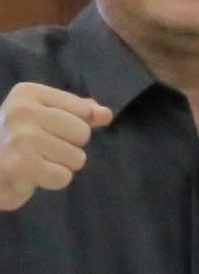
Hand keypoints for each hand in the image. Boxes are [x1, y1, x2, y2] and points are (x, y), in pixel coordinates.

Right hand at [0, 82, 111, 210]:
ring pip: (77, 158)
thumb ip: (78, 113)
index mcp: (27, 93)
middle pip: (82, 133)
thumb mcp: (44, 117)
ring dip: (59, 165)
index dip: (72, 128)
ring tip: (34, 162)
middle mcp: (22, 111)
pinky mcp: (22, 165)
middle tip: (39, 150)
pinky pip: (64, 177)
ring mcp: (21, 138)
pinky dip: (51, 180)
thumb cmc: (16, 142)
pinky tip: (31, 175)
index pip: (84, 111)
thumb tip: (106, 114)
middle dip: (68, 148)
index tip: (44, 130)